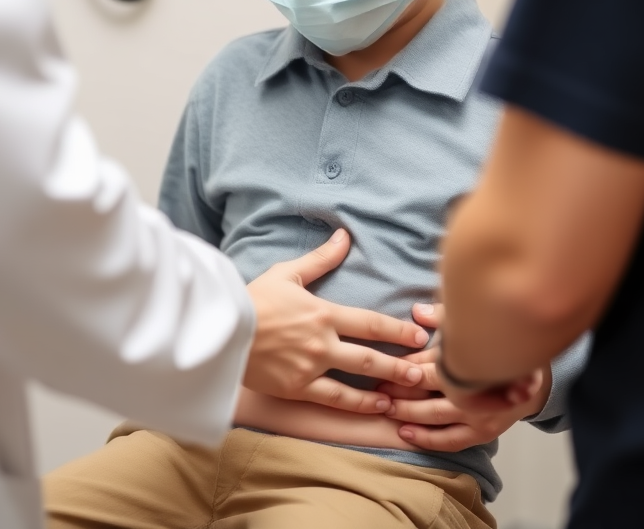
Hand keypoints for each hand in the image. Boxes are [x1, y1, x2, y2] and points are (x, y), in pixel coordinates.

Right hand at [244, 229, 427, 413]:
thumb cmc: (253, 298)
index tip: (419, 335)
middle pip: (371, 356)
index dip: (398, 330)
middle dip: (401, 363)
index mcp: (323, 312)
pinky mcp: (296, 389)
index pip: (370, 323)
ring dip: (386, 386)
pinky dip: (357, 405)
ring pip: (357, 380)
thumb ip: (321, 258)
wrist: (219, 330)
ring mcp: (310, 368)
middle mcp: (322, 342)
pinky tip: (376, 407)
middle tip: (424, 370)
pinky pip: (333, 400)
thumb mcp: (287, 272)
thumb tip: (344, 235)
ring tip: (409, 393)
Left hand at [379, 302, 550, 450]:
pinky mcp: (482, 433)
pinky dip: (426, 439)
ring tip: (384, 408)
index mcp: (470, 360)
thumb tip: (416, 312)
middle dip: (399, 390)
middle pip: (428, 391)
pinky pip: (450, 441)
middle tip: (377, 388)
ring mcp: (478, 415)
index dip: (404, 365)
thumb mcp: (476, 324)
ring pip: (435, 417)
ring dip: (407, 414)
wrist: (535, 378)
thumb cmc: (500, 347)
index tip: (384, 364)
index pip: (429, 363)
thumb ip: (445, 317)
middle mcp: (475, 390)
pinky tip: (405, 433)